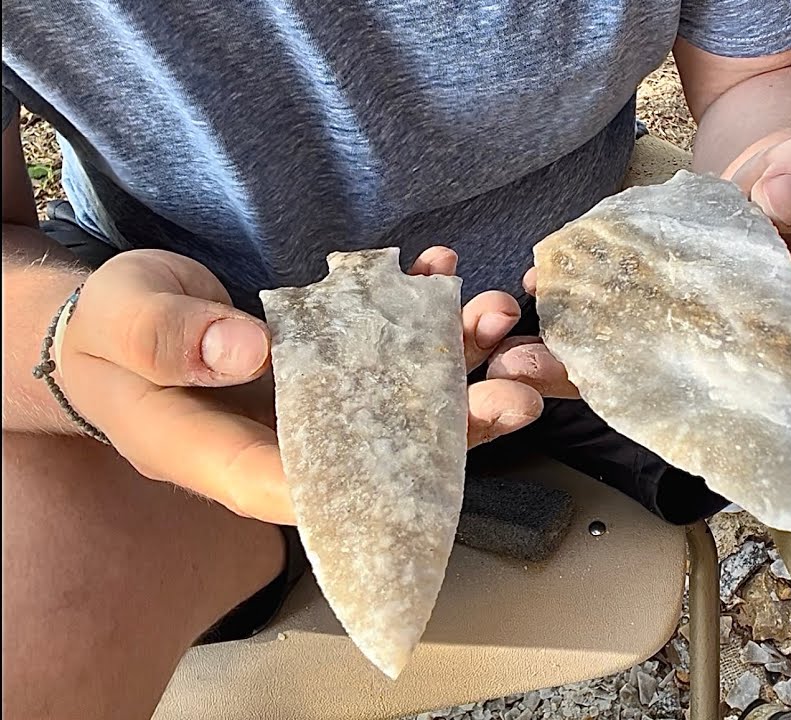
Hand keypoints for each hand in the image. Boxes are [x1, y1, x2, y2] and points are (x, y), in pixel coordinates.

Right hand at [55, 247, 539, 525]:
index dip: (368, 487)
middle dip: (454, 430)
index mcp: (216, 456)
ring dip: (456, 362)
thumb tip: (251, 351)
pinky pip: (386, 351)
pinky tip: (444, 270)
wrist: (119, 316)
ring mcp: (313, 407)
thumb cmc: (104, 331)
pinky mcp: (330, 367)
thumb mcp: (116, 321)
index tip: (433, 461)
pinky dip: (421, 314)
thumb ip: (167, 339)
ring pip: (396, 402)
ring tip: (497, 314)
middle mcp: (280, 443)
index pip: (295, 490)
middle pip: (375, 455)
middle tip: (517, 398)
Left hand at [494, 136, 790, 398]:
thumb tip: (778, 199)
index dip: (665, 390)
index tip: (611, 389)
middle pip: (650, 375)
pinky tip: (532, 290)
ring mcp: (677, 314)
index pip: (721, 379)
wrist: (775, 156)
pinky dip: (570, 302)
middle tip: (524, 373)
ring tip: (508, 353)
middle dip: (586, 379)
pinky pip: (606, 304)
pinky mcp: (649, 286)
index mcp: (771, 331)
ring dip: (563, 353)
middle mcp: (717, 337)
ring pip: (619, 348)